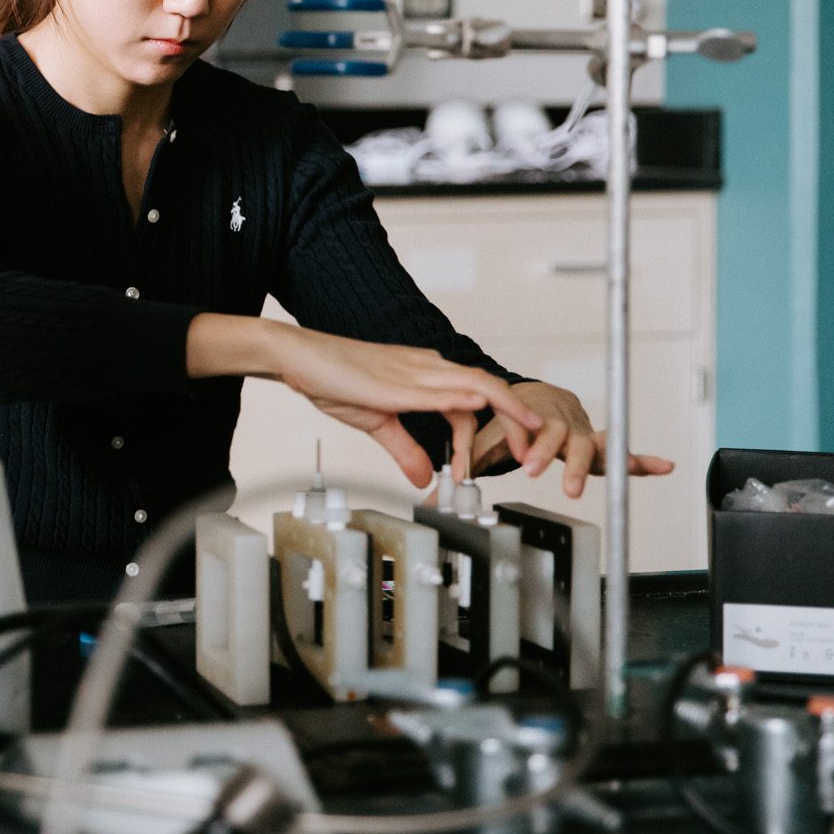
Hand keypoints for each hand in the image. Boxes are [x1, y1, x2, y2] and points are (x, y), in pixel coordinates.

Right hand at [268, 328, 542, 488]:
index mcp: (423, 372)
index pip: (476, 397)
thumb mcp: (376, 422)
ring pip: (472, 384)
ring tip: (527, 433)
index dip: (501, 423)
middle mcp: (424, 366)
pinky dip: (460, 400)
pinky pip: (434, 389)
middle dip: (518, 418)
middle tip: (535, 449)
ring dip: (504, 410)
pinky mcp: (392, 382)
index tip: (514, 451)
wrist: (298, 356)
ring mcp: (410, 371)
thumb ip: (404, 448)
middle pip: (486, 387)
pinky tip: (478, 408)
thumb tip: (423, 477)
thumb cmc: (332, 379)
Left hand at [468, 381, 674, 497]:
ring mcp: (580, 433)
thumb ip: (466, 464)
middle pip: (557, 434)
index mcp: (528, 418)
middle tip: (541, 469)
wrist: (535, 395)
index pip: (524, 429)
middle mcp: (556, 423)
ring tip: (624, 467)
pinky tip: (663, 467)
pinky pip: (620, 451)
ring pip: (591, 444)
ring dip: (599, 459)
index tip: (524, 460)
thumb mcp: (484, 437)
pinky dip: (643, 460)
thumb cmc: (511, 417)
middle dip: (551, 452)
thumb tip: (441, 493)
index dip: (525, 443)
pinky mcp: (598, 445)